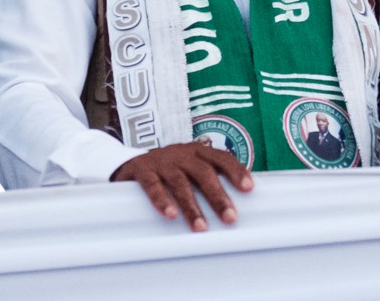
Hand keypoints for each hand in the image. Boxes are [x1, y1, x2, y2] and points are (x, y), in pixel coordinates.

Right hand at [110, 142, 252, 231]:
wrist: (131, 162)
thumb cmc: (170, 170)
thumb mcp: (190, 168)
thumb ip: (209, 180)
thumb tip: (237, 204)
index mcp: (198, 151)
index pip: (221, 158)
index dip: (235, 171)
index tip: (249, 188)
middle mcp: (182, 153)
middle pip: (203, 172)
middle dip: (218, 195)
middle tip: (230, 217)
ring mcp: (162, 161)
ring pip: (180, 182)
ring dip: (191, 206)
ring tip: (201, 227)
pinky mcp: (143, 170)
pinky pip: (153, 185)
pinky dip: (161, 200)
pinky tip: (170, 215)